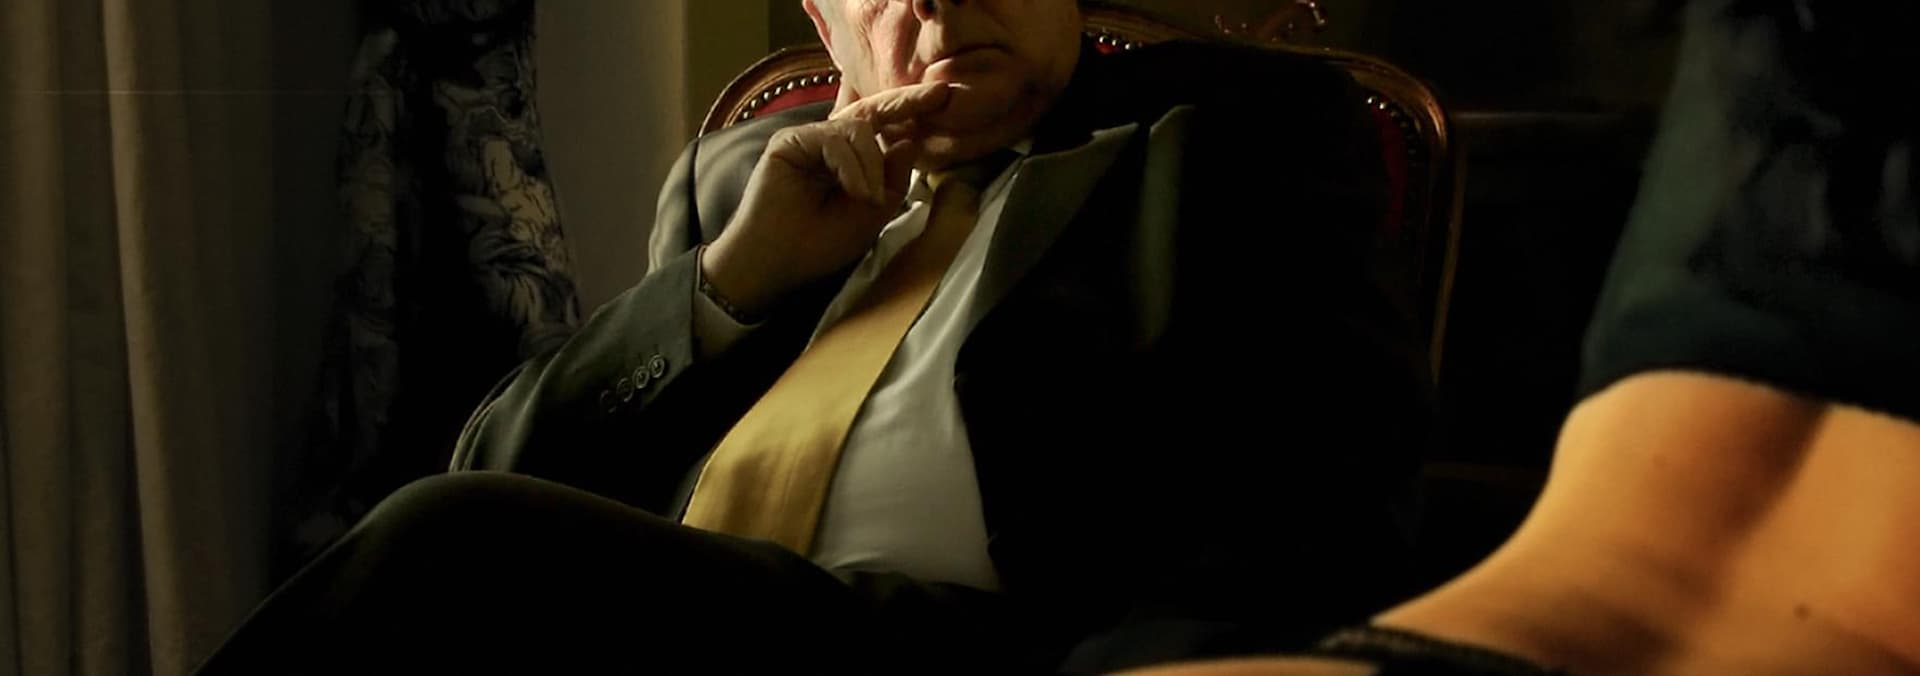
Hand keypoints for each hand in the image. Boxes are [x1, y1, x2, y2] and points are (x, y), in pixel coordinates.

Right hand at [700, 82, 954, 317]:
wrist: (778, 264)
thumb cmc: (821, 245)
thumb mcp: (873, 213)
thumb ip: (893, 179)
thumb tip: (908, 140)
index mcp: (852, 159)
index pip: (885, 127)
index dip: (912, 112)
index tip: (945, 99)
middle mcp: (830, 143)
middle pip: (873, 112)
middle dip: (907, 102)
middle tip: (939, 95)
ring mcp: (809, 139)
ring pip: (858, 128)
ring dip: (873, 165)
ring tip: (869, 200)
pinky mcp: (789, 142)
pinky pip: (833, 139)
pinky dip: (851, 166)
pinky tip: (855, 193)